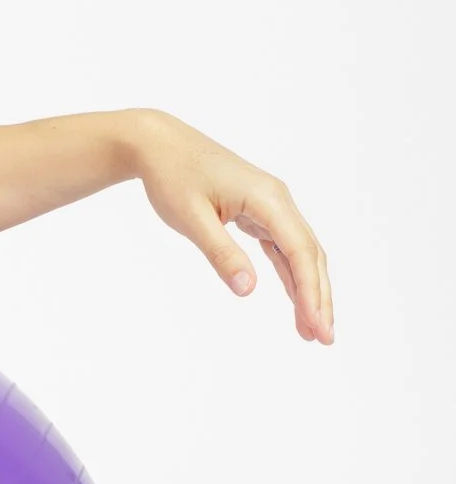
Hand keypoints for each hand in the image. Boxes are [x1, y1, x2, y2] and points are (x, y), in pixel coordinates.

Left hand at [133, 110, 334, 343]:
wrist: (158, 145)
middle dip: (319, 297)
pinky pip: (281, 248)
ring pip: (299, 253)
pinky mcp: (257, 212)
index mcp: (268, 199)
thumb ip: (220, 253)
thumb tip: (247, 291)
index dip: (311, 291)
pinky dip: (289, 275)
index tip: (318, 325)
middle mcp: (278, 201)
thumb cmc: (172, 177)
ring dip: (307, 290)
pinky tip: (294, 300)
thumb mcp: (191, 218)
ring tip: (311, 330)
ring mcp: (270, 206)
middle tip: (325, 339)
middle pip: (309, 254)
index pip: (300, 251)